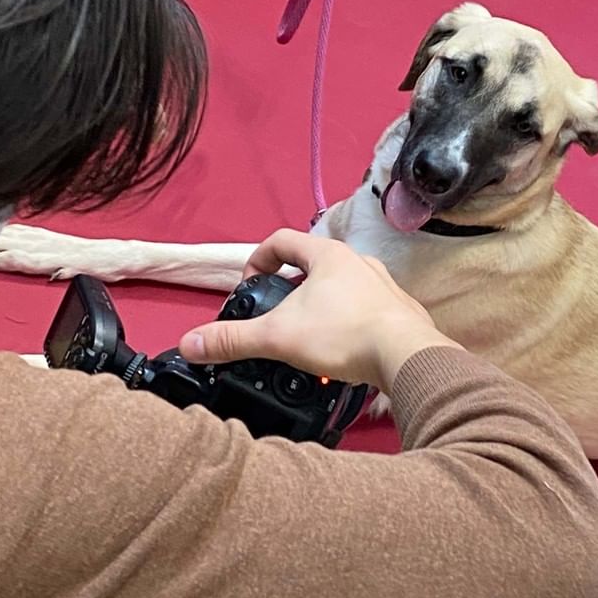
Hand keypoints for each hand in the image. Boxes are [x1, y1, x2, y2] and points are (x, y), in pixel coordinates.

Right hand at [179, 230, 454, 392]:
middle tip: (274, 314)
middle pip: (312, 264)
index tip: (248, 285)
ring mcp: (381, 285)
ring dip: (319, 305)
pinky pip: (364, 308)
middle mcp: (358, 262)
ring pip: (340, 286)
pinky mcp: (397, 310)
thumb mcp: (278, 337)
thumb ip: (233, 339)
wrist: (406, 357)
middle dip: (289, 288)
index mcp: (327, 255)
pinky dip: (346, 322)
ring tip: (305, 334)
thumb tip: (191, 343)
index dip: (257, 260)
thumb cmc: (344, 335)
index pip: (281, 240)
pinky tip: (339, 349)